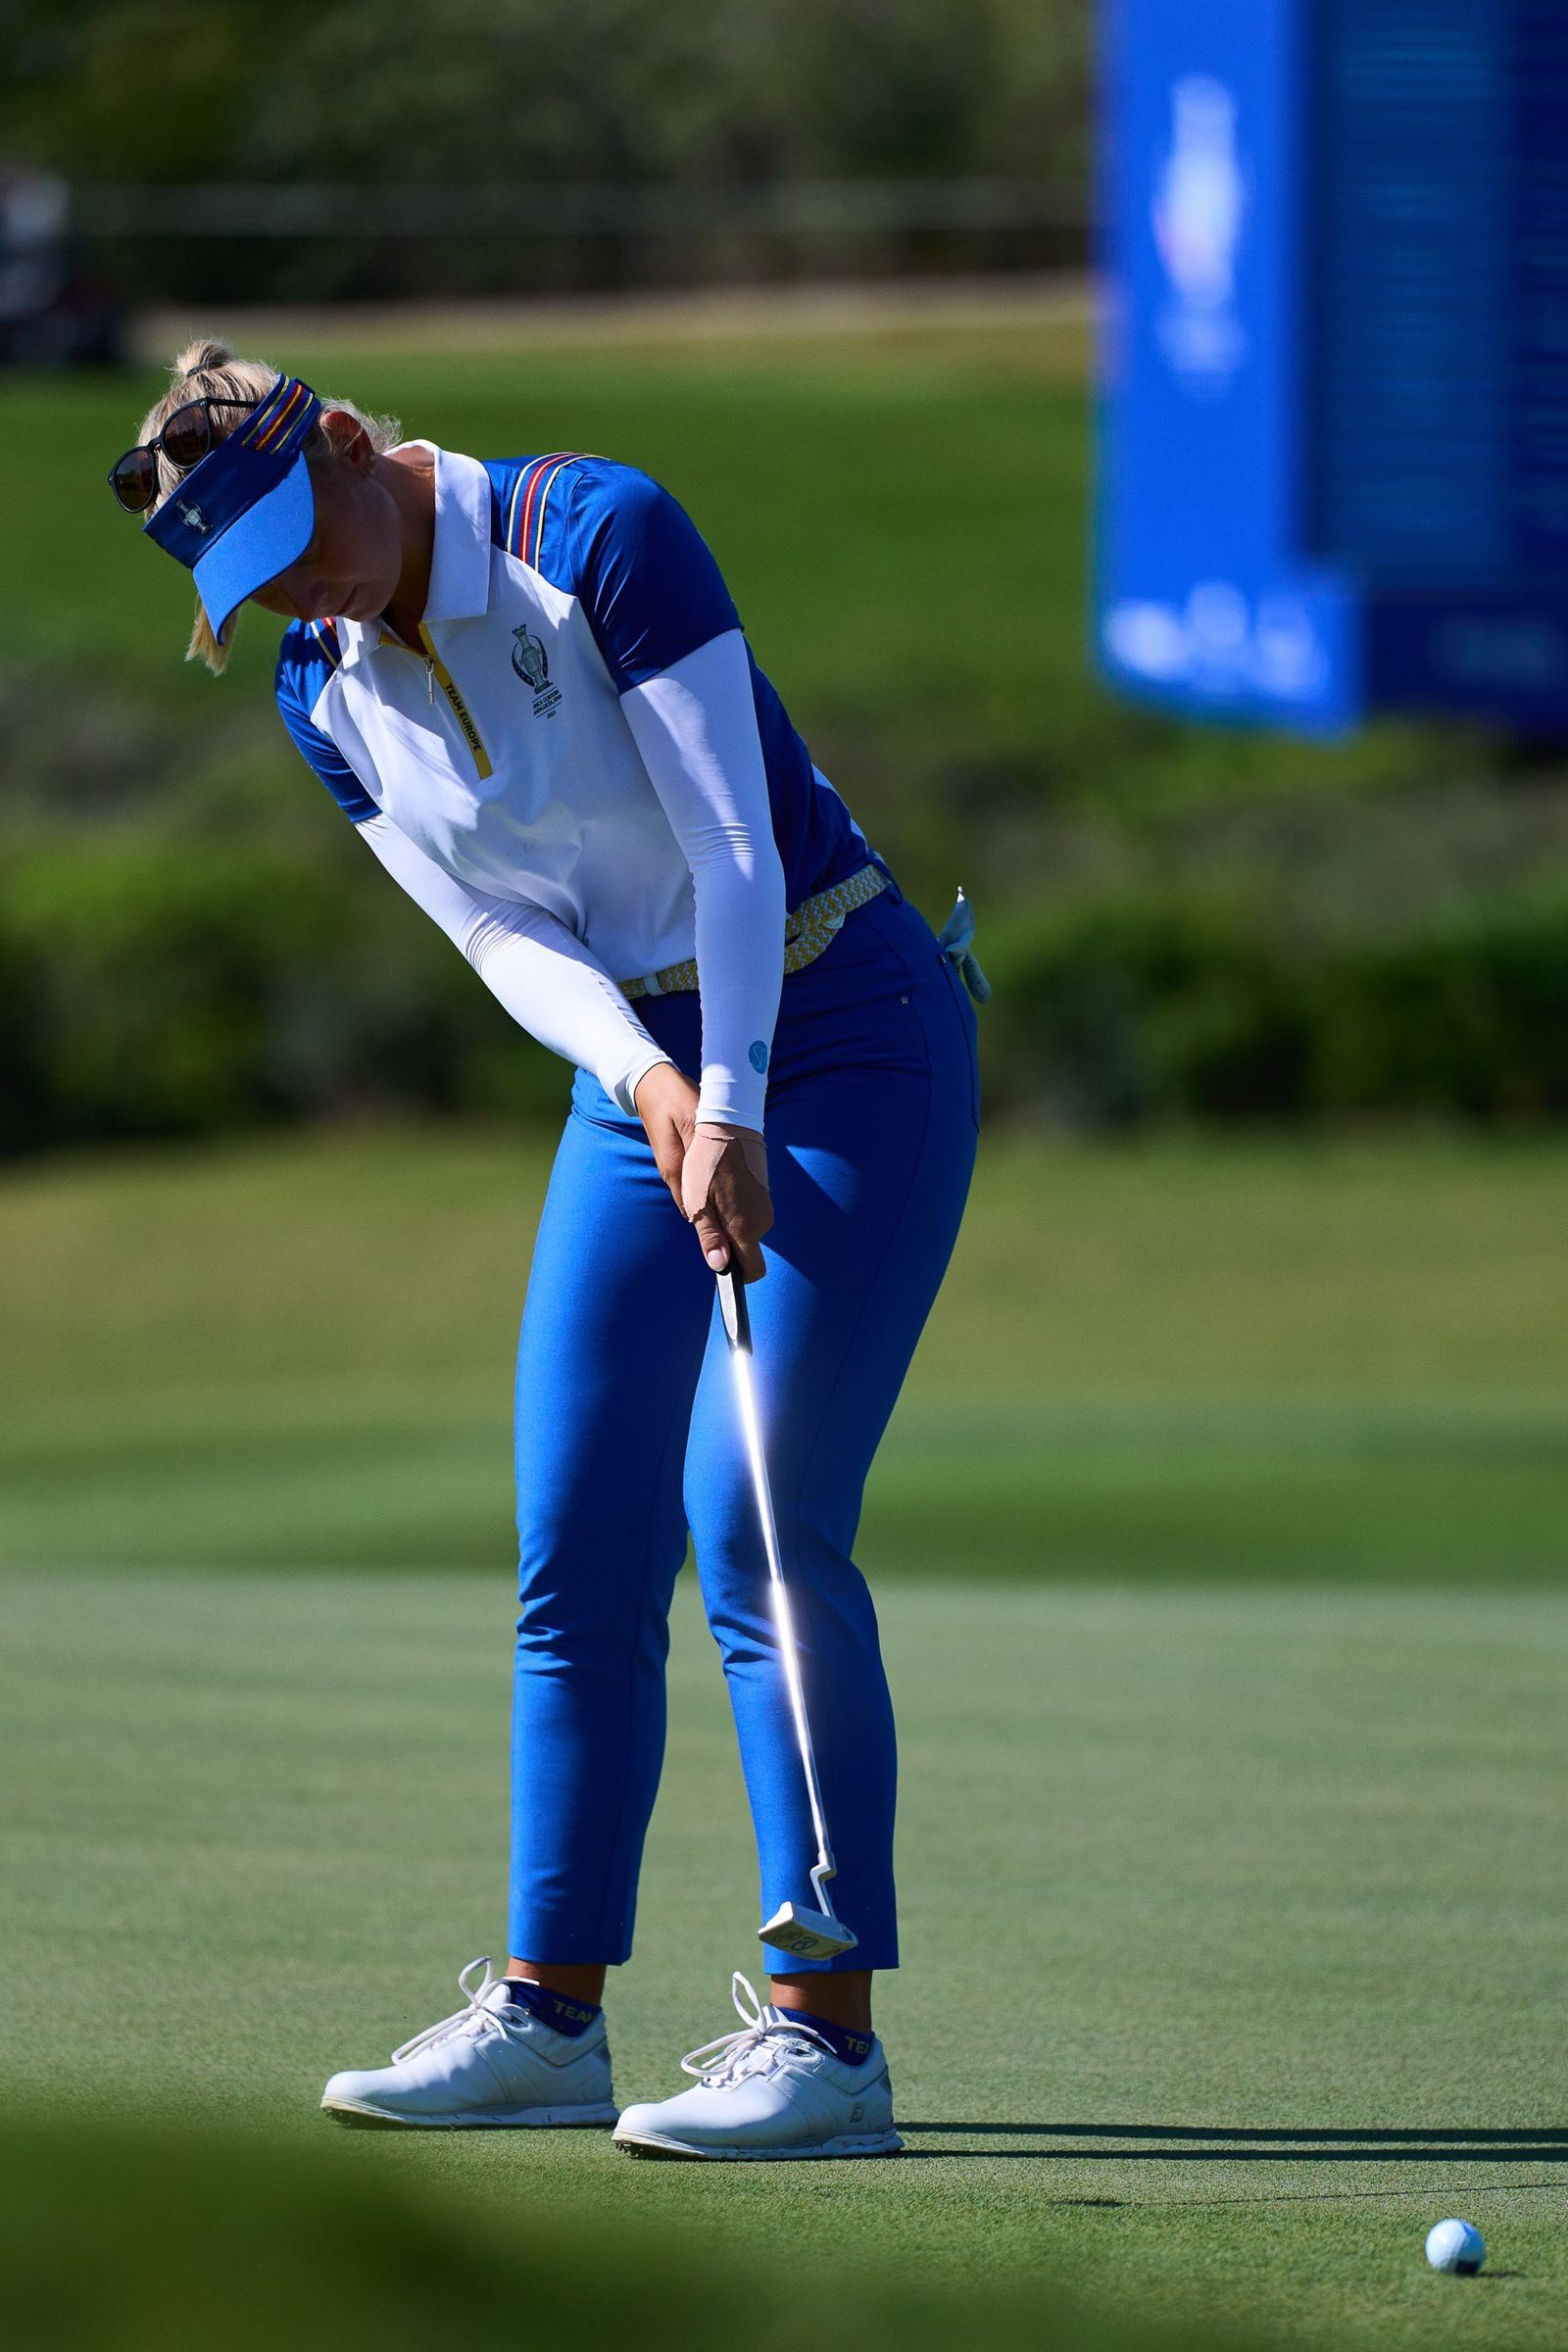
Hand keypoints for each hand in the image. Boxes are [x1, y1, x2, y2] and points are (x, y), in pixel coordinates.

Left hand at [633, 1062, 772, 1279]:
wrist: (720, 1111)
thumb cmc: (698, 1153)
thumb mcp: (692, 1196)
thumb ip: (708, 1233)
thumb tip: (719, 1264)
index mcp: (744, 1222)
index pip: (753, 1270)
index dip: (736, 1275)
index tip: (720, 1271)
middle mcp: (762, 1214)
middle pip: (746, 1248)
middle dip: (725, 1240)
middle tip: (700, 1214)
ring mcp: (765, 1199)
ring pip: (745, 1226)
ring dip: (726, 1218)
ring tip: (706, 1190)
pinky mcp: (763, 1185)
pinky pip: (748, 1206)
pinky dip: (732, 1202)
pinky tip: (717, 1180)